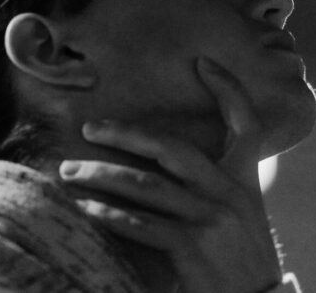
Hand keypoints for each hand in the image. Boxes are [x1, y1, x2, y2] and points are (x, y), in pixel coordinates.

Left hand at [59, 57, 282, 292]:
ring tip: (69, 172)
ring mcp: (209, 218)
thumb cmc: (243, 253)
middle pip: (172, 147)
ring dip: (102, 175)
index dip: (228, 88)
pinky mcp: (192, 248)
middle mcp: (228, 191)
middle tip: (90, 128)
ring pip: (146, 185)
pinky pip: (142, 224)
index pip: (246, 121)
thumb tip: (170, 157)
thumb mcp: (242, 209)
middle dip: (126, 134)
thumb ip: (214, 180)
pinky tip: (86, 209)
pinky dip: (110, 214)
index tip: (203, 62)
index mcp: (244, 177)